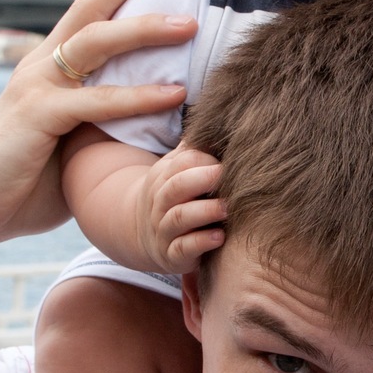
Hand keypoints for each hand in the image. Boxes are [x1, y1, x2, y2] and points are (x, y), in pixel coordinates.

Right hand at [0, 0, 197, 246]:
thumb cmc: (27, 179)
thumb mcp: (72, 138)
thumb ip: (102, 117)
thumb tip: (156, 112)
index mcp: (50, 66)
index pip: (91, 10)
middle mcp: (41, 65)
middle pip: (91, 7)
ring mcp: (36, 87)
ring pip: (94, 43)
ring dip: (144, 31)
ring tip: (188, 26)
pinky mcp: (37, 116)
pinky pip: (95, 101)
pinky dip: (135, 96)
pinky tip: (172, 93)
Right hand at [136, 147, 226, 274]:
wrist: (144, 235)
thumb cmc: (176, 198)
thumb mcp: (178, 172)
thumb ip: (195, 150)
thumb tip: (224, 117)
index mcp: (163, 177)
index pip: (182, 163)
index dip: (205, 160)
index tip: (228, 162)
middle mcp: (160, 202)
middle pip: (176, 187)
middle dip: (202, 179)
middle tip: (227, 176)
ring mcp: (164, 229)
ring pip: (179, 218)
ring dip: (205, 211)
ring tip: (227, 208)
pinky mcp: (172, 255)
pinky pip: (182, 249)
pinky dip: (200, 242)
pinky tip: (219, 237)